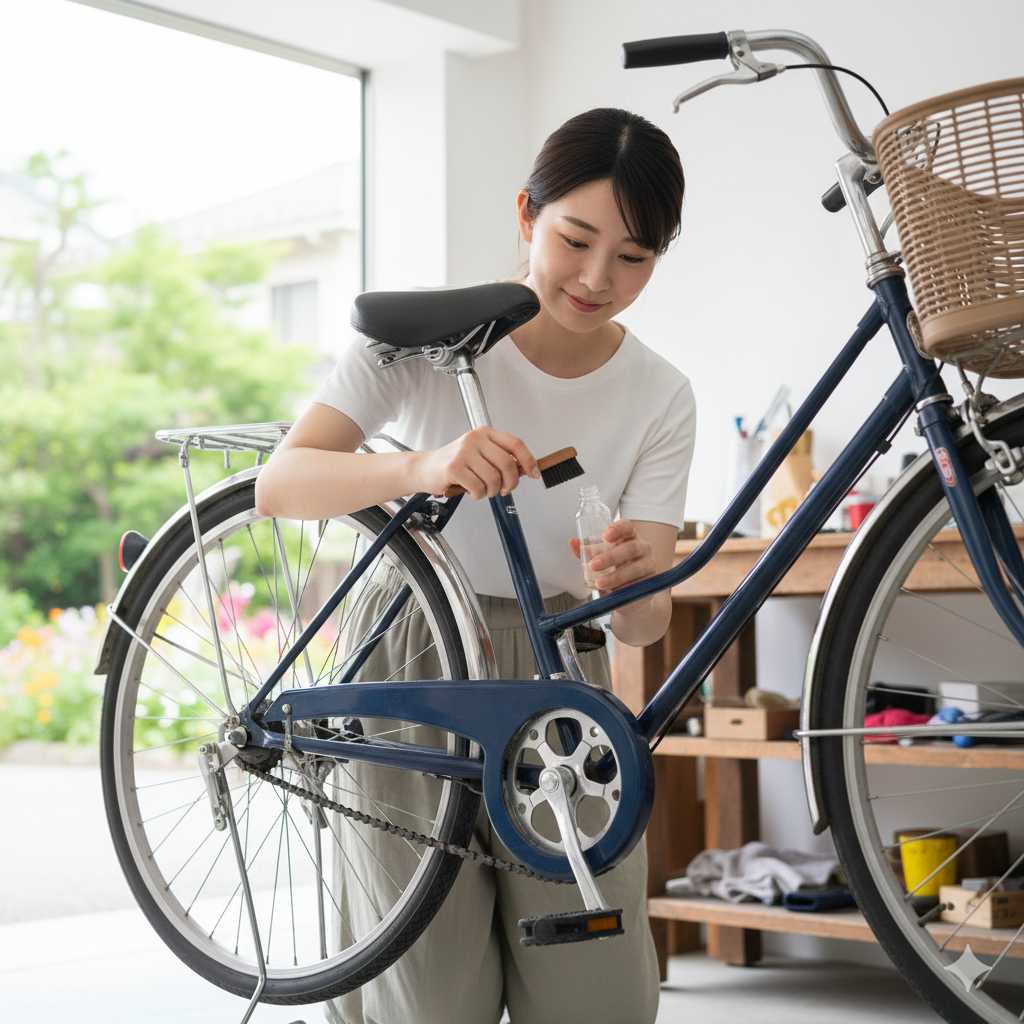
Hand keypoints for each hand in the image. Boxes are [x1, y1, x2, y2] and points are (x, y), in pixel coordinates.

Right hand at [413, 427, 540, 499]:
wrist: (424, 468)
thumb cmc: (454, 464)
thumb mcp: (480, 455)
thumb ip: (500, 459)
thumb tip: (526, 469)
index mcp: (485, 433)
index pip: (515, 444)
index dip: (529, 460)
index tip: (534, 473)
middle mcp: (475, 439)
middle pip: (508, 464)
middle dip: (510, 482)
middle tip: (504, 489)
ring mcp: (464, 452)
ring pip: (494, 479)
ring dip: (491, 491)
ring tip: (482, 490)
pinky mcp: (454, 467)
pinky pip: (478, 488)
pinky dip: (478, 495)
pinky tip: (471, 491)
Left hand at [568, 519, 655, 594]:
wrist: (631, 595)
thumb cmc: (616, 570)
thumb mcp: (601, 559)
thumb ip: (587, 551)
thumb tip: (573, 543)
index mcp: (630, 537)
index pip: (627, 527)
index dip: (618, 529)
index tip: (605, 535)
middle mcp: (643, 548)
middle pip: (630, 548)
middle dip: (610, 557)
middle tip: (593, 565)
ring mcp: (649, 565)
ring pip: (635, 568)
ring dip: (615, 576)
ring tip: (600, 583)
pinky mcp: (651, 583)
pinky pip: (639, 585)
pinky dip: (625, 588)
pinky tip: (614, 592)